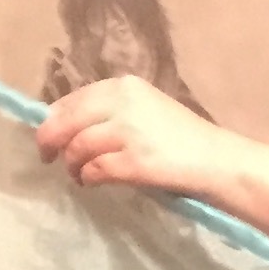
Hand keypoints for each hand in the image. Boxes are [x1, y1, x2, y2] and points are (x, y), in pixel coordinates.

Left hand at [33, 74, 241, 202]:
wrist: (220, 162)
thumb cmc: (185, 141)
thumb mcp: (148, 111)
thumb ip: (113, 111)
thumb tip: (71, 128)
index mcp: (125, 86)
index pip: (73, 99)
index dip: (54, 119)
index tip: (51, 136)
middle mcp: (123, 102)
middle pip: (67, 120)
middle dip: (51, 141)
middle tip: (48, 157)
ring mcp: (129, 132)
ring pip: (78, 146)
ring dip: (72, 164)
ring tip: (78, 176)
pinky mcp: (135, 161)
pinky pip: (95, 169)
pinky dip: (88, 178)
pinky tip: (91, 183)